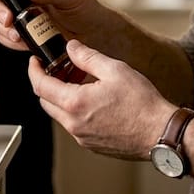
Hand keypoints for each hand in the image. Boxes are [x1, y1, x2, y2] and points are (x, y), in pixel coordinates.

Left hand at [27, 38, 172, 160]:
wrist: (160, 133)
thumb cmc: (142, 104)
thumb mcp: (114, 70)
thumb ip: (87, 57)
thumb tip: (71, 48)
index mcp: (75, 103)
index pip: (40, 86)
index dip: (34, 71)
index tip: (35, 62)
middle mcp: (74, 124)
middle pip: (46, 102)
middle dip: (46, 84)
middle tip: (58, 70)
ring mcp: (82, 138)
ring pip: (60, 115)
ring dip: (62, 99)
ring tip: (78, 83)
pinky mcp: (92, 145)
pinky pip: (74, 126)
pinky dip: (75, 112)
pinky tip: (92, 101)